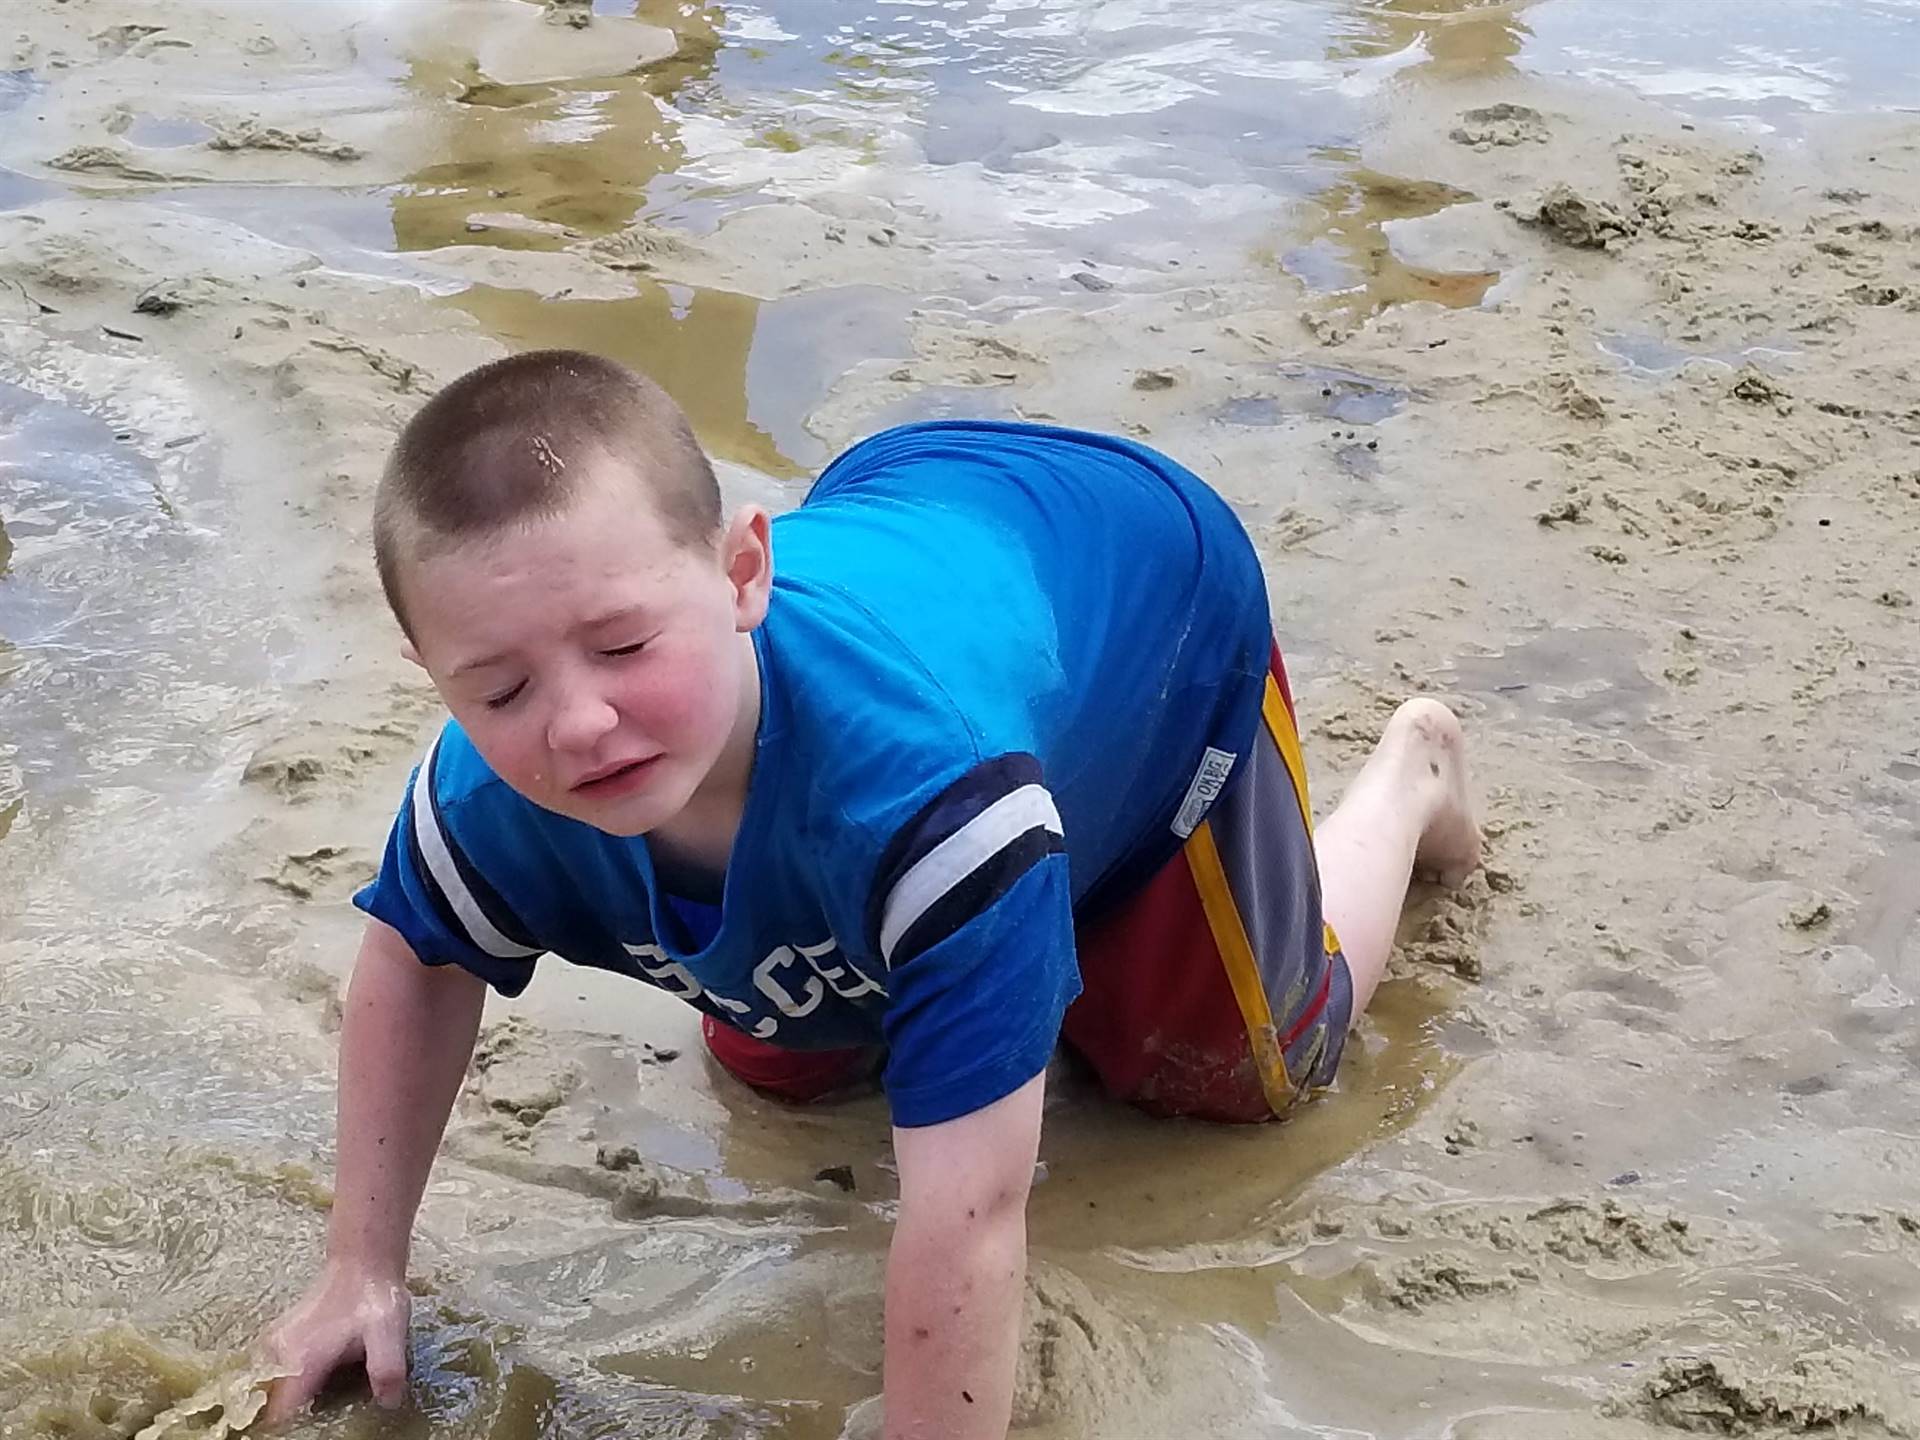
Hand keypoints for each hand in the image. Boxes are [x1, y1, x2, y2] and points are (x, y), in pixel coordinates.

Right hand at [261, 1264, 410, 1424]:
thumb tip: (388, 1404)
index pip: (278, 1415)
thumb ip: (386, 1372)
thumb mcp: (389, 1334)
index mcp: (300, 1361)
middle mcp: (276, 1355)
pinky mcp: (279, 1339)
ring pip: (273, 1388)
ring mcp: (274, 1345)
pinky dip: (292, 1383)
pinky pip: (276, 1373)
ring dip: (293, 1399)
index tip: (314, 1430)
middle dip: (294, 1415)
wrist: (362, 1261)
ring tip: (325, 1398)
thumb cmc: (373, 1299)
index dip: (292, 1430)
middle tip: (326, 1413)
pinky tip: (321, 1381)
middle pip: (272, 1403)